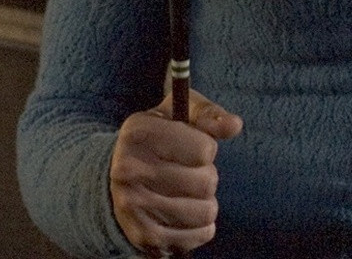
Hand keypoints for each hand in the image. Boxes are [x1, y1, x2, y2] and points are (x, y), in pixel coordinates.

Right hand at [110, 90, 243, 254]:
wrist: (116, 183)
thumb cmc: (159, 140)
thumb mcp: (178, 115)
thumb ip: (208, 115)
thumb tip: (235, 125)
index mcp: (138, 133)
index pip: (204, 150)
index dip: (206, 148)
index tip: (192, 148)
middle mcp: (129, 169)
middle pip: (207, 182)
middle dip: (206, 176)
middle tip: (189, 173)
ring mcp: (134, 206)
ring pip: (207, 211)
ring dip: (205, 202)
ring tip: (187, 193)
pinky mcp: (145, 236)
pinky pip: (202, 234)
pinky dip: (201, 226)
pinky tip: (183, 214)